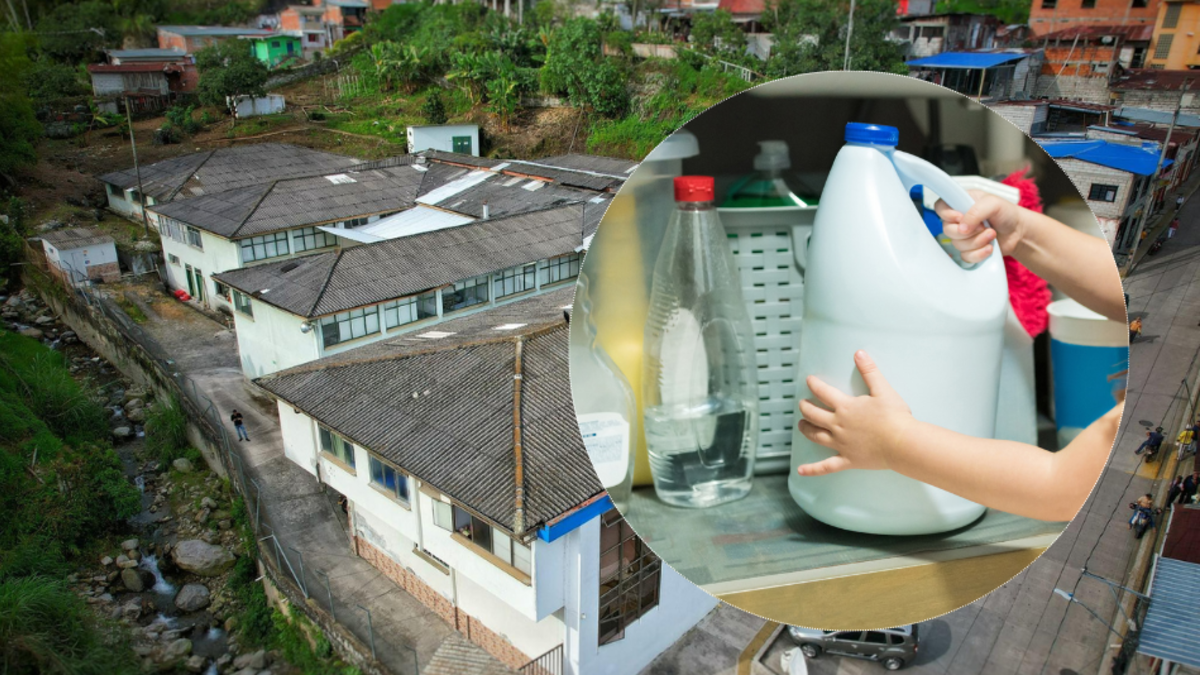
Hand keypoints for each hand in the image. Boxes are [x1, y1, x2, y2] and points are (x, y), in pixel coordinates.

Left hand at [796, 351, 913, 475]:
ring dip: (806, 430)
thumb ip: (869, 371)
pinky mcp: (848, 460)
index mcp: (846, 407)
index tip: (809, 381)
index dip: (814, 385)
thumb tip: (859, 353)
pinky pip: (826, 466)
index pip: (823, 393)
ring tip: (801, 426)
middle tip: (802, 404)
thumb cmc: (895, 416)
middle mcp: (838, 425)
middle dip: (805, 408)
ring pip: (816, 436)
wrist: (903, 443)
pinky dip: (812, 469)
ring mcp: (841, 444)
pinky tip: (800, 471)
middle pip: (814, 415)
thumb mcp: (883, 390)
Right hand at [933, 190, 1027, 263]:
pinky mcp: (969, 249)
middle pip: (947, 229)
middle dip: (968, 231)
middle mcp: (960, 219)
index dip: (947, 214)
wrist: (1018, 232)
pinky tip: (989, 248)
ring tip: (991, 235)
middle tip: (983, 226)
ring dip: (977, 241)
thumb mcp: (993, 203)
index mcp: (962, 203)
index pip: (940, 207)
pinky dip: (979, 253)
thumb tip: (962, 227)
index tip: (960, 217)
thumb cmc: (1007, 213)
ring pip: (957, 245)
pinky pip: (965, 256)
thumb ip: (975, 212)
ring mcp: (963, 236)